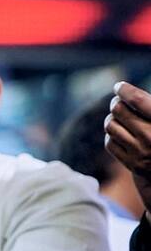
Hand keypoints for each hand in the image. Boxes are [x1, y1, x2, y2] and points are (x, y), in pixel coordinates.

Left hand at [106, 82, 150, 212]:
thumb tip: (131, 95)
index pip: (138, 100)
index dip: (125, 90)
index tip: (119, 86)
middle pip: (119, 111)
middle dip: (117, 103)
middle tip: (118, 101)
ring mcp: (139, 152)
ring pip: (110, 126)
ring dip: (111, 118)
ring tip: (118, 116)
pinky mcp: (131, 164)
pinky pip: (110, 143)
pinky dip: (111, 135)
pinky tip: (119, 132)